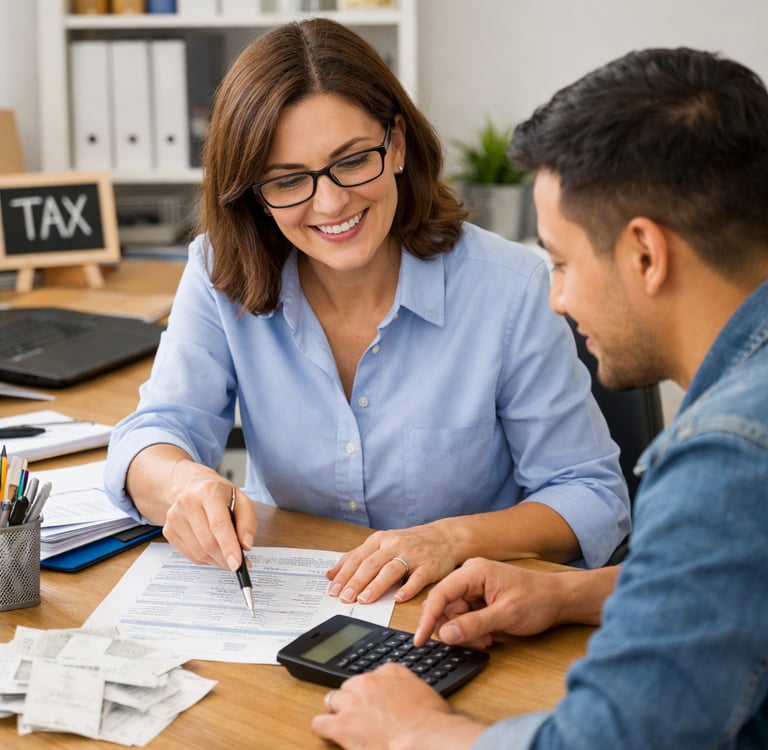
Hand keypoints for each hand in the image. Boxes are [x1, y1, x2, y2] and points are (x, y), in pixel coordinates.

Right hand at [161, 458, 256, 571]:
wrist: (189, 485)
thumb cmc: (218, 493)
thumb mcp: (240, 499)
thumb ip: (248, 521)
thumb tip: (246, 545)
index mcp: (208, 492)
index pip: (219, 524)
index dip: (229, 547)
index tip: (236, 564)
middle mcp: (188, 503)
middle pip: (208, 542)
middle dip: (225, 558)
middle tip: (237, 563)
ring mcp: (175, 517)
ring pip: (199, 552)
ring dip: (216, 560)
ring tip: (225, 555)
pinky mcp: (169, 531)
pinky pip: (189, 555)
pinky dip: (204, 559)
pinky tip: (211, 551)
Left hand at [311, 662, 485, 749]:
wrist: (426, 737)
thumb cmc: (433, 722)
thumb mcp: (425, 694)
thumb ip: (411, 691)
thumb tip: (412, 701)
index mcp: (390, 671)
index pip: (373, 677)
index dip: (373, 693)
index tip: (377, 702)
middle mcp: (369, 681)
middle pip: (350, 686)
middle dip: (354, 700)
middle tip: (362, 716)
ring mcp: (353, 702)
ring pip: (333, 700)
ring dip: (339, 712)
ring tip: (346, 725)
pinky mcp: (342, 724)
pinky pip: (320, 723)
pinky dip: (324, 729)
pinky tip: (331, 734)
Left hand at [326, 523, 459, 604]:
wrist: (445, 538)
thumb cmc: (409, 543)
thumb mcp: (382, 544)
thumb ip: (357, 557)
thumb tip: (330, 574)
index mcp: (381, 539)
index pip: (358, 557)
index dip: (344, 574)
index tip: (333, 590)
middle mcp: (395, 545)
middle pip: (372, 564)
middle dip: (356, 582)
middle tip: (345, 598)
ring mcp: (413, 555)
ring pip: (391, 570)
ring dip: (376, 586)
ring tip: (364, 600)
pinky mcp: (430, 566)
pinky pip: (418, 578)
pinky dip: (408, 588)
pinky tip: (398, 598)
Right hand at [415, 558, 594, 648]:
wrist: (559, 598)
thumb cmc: (537, 600)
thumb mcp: (506, 615)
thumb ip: (474, 624)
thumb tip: (445, 634)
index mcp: (474, 571)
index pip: (440, 594)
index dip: (428, 618)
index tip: (420, 640)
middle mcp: (470, 575)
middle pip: (445, 605)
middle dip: (454, 627)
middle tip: (475, 641)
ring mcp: (474, 586)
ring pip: (454, 613)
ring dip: (465, 630)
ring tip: (487, 639)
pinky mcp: (479, 596)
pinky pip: (464, 615)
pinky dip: (472, 628)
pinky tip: (487, 635)